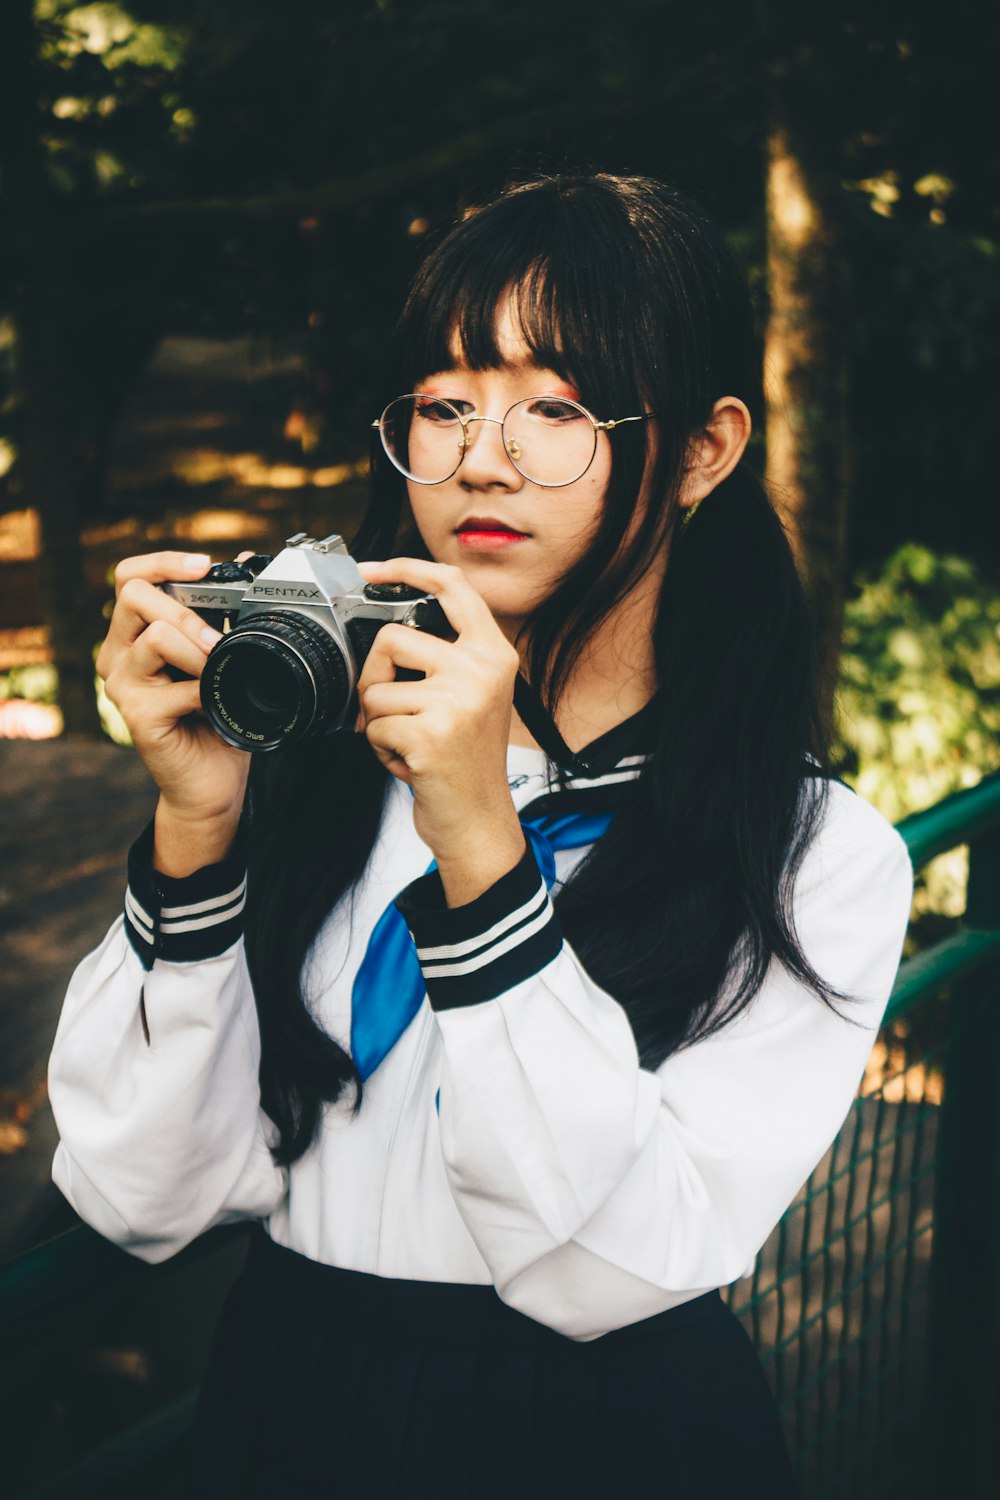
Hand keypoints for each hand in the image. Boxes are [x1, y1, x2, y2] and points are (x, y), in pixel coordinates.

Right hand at [98, 552, 250, 871]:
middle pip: (132, 594)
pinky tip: (216, 703)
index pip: (128, 577)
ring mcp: (122, 685)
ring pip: (154, 635)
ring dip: (198, 649)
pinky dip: (205, 689)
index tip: (205, 565)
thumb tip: (246, 560)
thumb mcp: (223, 658)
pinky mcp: (135, 715)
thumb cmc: (218, 719)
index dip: (163, 562)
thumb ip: (223, 615)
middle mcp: (118, 655)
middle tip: (217, 638)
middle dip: (185, 609)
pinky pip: (173, 685)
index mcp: (134, 635)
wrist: (212, 784)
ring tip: (219, 671)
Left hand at [355, 559, 525, 904]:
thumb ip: (445, 657)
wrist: (478, 821)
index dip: (409, 568)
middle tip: (398, 711)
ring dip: (379, 722)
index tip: (373, 569)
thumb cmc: (464, 760)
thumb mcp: (471, 697)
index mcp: (494, 654)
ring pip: (376, 688)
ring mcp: (459, 700)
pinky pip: (373, 725)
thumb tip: (386, 627)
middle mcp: (482, 670)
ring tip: (410, 743)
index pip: (454, 588)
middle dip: (377, 677)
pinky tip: (409, 762)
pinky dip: (380, 749)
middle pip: (393, 638)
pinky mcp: (432, 732)